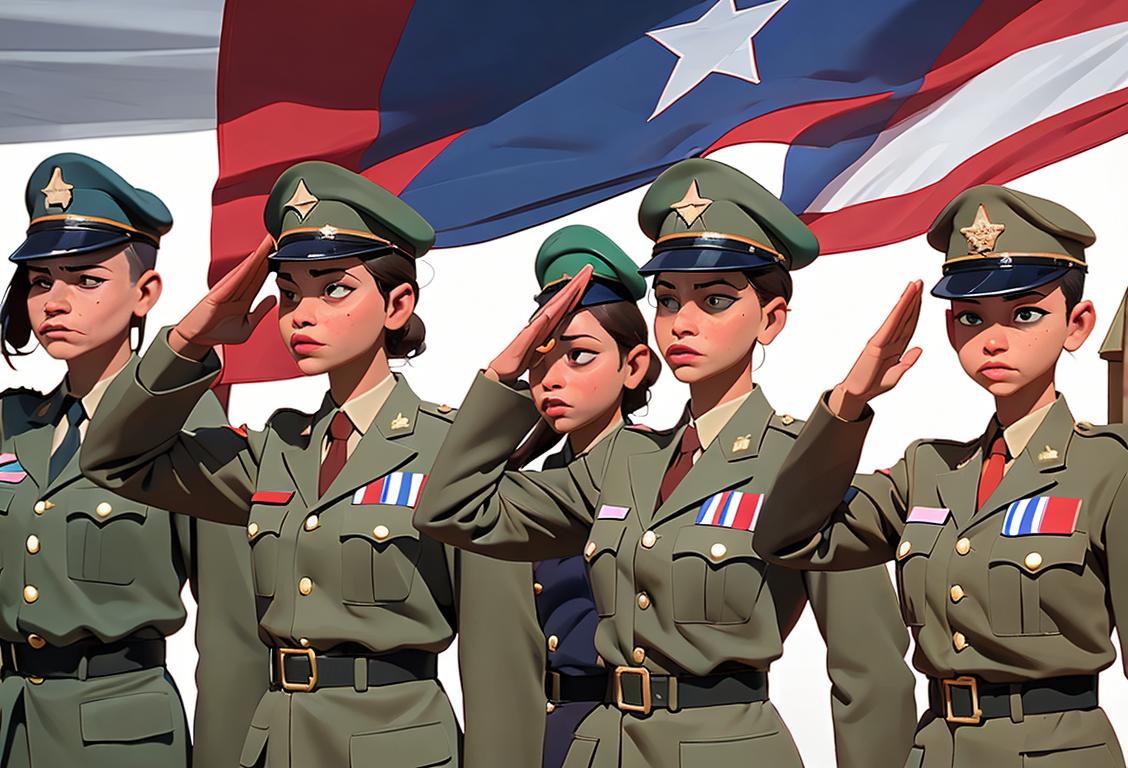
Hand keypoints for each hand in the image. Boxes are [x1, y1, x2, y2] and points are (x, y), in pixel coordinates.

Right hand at [169, 235, 276, 359]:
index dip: (272, 264)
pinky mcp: (218, 294)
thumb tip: (274, 299)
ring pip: (247, 269)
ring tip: (269, 240)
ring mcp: (227, 290)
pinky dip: (245, 267)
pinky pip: (235, 279)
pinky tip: (255, 257)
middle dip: (267, 252)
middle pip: (255, 268)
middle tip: (278, 236)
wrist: (197, 340)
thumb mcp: (247, 325)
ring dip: (258, 255)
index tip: (282, 252)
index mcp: (244, 297)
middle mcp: (236, 290)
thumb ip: (260, 311)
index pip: (261, 277)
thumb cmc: (218, 332)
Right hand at [487, 264, 592, 383]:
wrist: (501, 371)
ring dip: (563, 295)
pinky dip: (544, 318)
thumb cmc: (518, 360)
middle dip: (574, 285)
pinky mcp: (524, 340)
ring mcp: (532, 329)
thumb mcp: (542, 350)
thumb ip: (550, 342)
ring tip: (575, 282)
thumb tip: (560, 338)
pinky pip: (535, 327)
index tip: (587, 279)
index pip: (565, 305)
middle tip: (588, 270)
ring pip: (551, 308)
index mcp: (546, 325)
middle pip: (560, 300)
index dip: (576, 292)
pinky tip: (552, 310)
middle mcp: (540, 323)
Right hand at [829, 280, 922, 420]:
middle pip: (905, 316)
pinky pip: (891, 324)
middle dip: (913, 299)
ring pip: (899, 316)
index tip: (921, 296)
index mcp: (896, 347)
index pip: (909, 325)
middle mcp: (889, 340)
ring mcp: (882, 340)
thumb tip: (919, 349)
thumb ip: (907, 362)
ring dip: (907, 300)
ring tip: (913, 285)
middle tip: (919, 282)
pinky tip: (904, 301)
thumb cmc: (871, 384)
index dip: (916, 310)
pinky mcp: (876, 343)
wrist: (856, 394)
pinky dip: (898, 311)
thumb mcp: (895, 375)